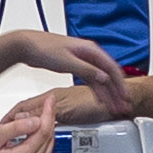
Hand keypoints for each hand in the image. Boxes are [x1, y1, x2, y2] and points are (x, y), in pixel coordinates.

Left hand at [0, 28, 133, 117]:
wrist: (26, 45)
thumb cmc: (43, 48)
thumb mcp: (67, 61)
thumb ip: (87, 70)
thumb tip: (104, 78)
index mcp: (90, 50)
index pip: (112, 69)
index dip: (121, 85)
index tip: (126, 97)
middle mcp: (89, 55)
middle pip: (108, 75)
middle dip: (117, 92)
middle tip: (124, 106)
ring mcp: (82, 60)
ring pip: (100, 79)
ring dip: (108, 94)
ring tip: (115, 107)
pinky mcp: (75, 66)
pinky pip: (91, 80)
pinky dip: (97, 90)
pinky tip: (100, 99)